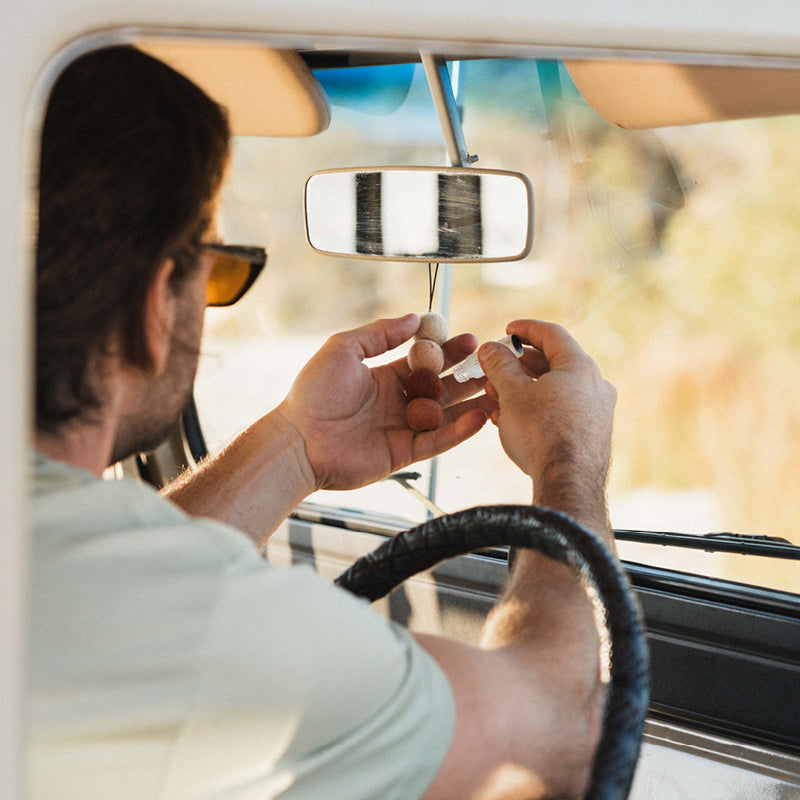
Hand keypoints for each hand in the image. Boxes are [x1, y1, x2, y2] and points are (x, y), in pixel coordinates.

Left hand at [275, 314, 491, 490]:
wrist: (298, 440)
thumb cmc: (312, 394)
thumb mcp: (344, 348)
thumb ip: (380, 333)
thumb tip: (413, 318)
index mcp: (382, 377)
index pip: (423, 362)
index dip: (447, 351)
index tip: (469, 339)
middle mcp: (395, 402)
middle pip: (440, 387)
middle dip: (466, 375)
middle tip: (491, 363)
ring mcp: (401, 428)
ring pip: (445, 415)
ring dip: (471, 403)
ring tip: (496, 390)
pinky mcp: (403, 453)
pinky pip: (437, 440)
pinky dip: (459, 430)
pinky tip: (479, 417)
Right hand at [478, 320, 615, 533]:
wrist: (568, 483)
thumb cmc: (541, 433)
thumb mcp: (512, 393)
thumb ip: (500, 365)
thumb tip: (490, 349)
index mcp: (579, 366)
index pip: (552, 334)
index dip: (525, 328)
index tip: (507, 329)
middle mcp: (595, 385)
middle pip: (553, 362)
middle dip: (519, 365)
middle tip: (495, 370)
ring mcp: (597, 411)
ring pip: (556, 389)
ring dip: (525, 390)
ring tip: (498, 400)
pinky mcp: (593, 434)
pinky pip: (563, 411)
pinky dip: (539, 408)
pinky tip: (515, 422)